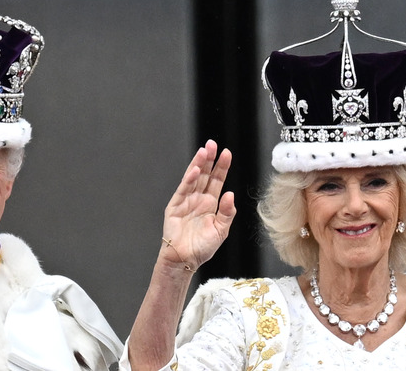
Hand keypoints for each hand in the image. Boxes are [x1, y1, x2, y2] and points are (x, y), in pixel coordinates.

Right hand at [161, 139, 234, 271]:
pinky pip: (183, 190)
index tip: (226, 153)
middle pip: (205, 175)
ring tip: (204, 151)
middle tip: (213, 144)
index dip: (222, 167)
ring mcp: (186, 201)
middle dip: (209, 159)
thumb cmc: (202, 248)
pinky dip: (189, 180)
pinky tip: (195, 170)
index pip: (217, 181)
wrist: (185, 260)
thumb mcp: (221, 231)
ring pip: (194, 179)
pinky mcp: (175, 206)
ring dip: (199, 164)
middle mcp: (198, 199)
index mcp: (210, 204)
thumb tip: (231, 194)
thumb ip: (227, 213)